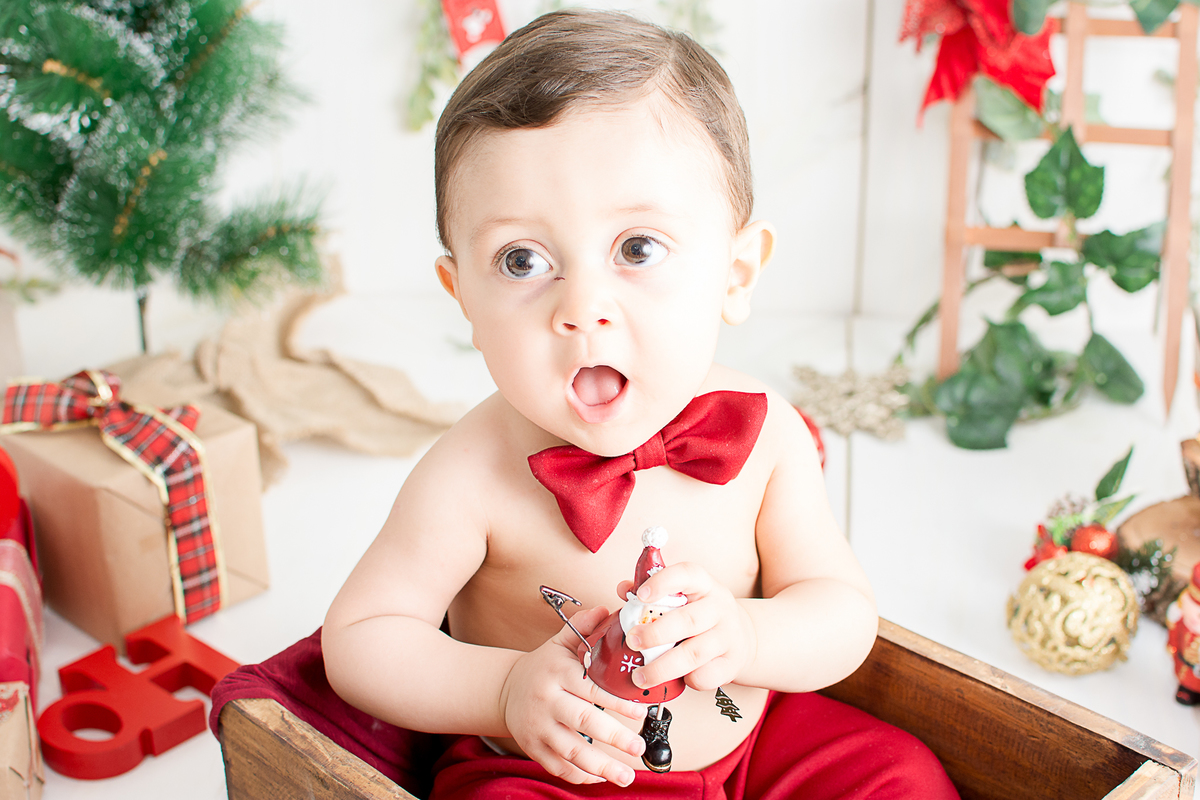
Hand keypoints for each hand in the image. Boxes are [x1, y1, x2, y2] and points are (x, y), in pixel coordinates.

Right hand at [499, 605, 646, 785]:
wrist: (505, 689)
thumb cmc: (543, 667)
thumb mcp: (559, 644)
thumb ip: (582, 629)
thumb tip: (606, 610)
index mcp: (558, 673)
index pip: (591, 688)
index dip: (617, 702)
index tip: (641, 712)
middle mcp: (547, 700)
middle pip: (584, 721)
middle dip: (615, 737)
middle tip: (639, 746)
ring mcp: (538, 726)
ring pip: (571, 750)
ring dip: (601, 766)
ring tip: (626, 775)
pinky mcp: (533, 747)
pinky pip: (558, 766)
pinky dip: (579, 775)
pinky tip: (600, 777)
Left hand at [618, 563, 756, 691]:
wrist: (743, 637)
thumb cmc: (701, 614)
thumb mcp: (684, 596)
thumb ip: (653, 591)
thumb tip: (623, 589)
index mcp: (704, 585)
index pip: (687, 574)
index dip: (663, 583)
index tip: (640, 595)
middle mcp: (720, 608)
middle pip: (688, 620)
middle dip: (655, 633)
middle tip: (632, 642)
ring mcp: (728, 636)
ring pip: (694, 653)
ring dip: (663, 667)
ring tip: (639, 676)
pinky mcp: (732, 663)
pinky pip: (706, 675)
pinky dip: (687, 680)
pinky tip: (673, 680)